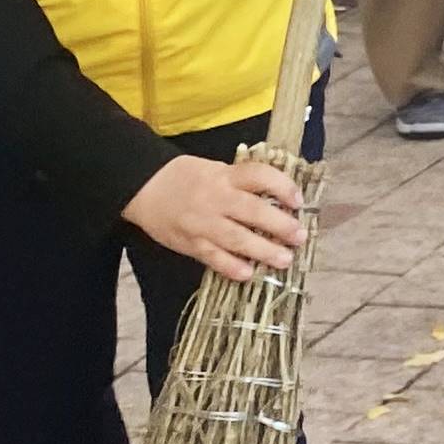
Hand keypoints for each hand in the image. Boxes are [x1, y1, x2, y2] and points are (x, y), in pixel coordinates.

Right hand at [123, 153, 305, 282]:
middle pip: (253, 211)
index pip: (259, 176)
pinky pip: (214, 258)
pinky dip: (232, 267)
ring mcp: (203, 223)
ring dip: (264, 251)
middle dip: (280, 225)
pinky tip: (249, 274)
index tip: (298, 201)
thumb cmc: (187, 178)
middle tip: (299, 236)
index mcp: (225, 176)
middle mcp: (216, 198)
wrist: (144, 187)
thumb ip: (243, 183)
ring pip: (237, 239)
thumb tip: (280, 200)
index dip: (282, 187)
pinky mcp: (190, 244)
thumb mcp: (216, 169)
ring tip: (285, 259)